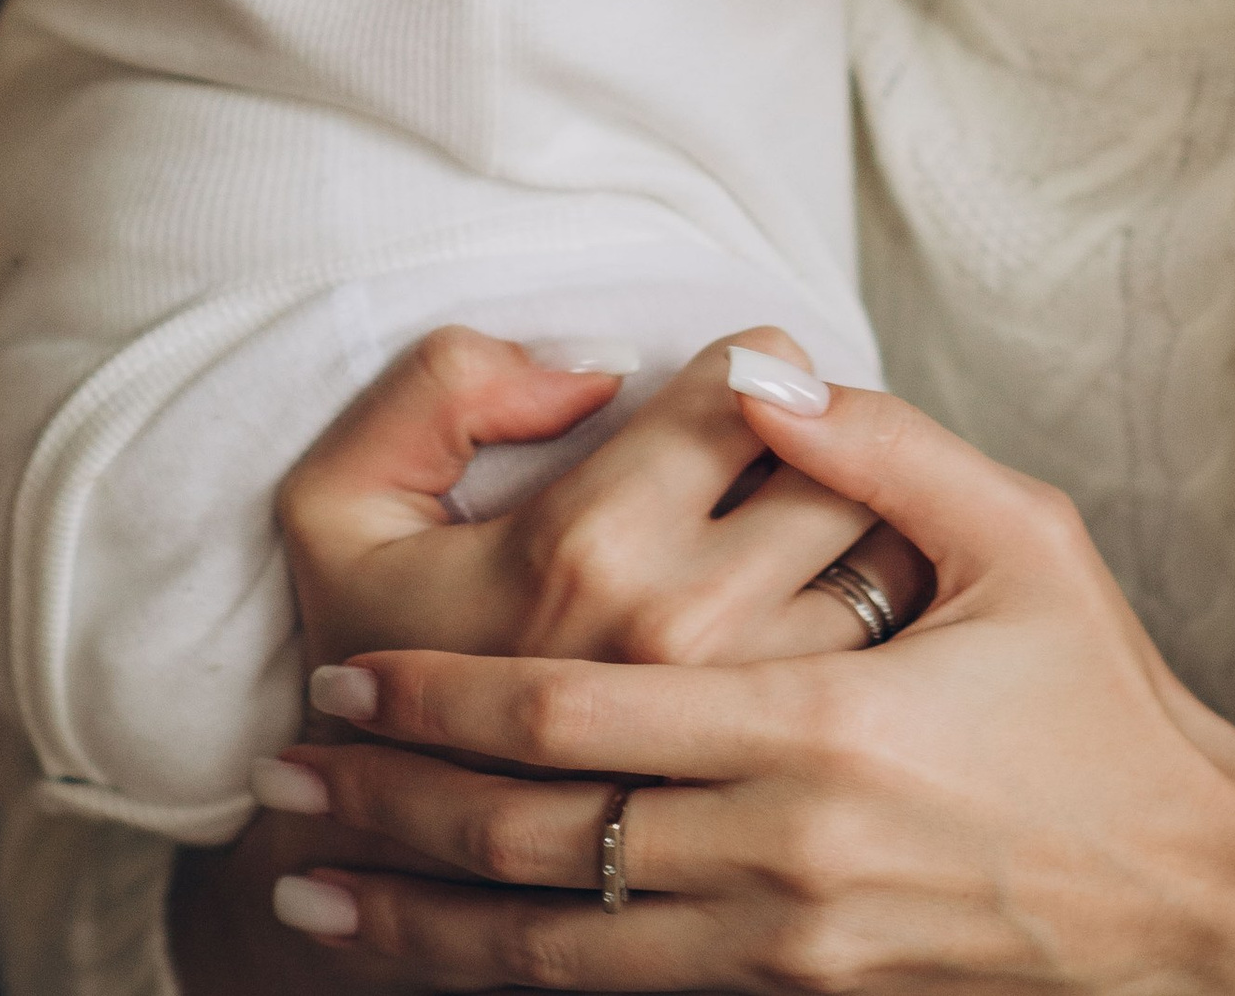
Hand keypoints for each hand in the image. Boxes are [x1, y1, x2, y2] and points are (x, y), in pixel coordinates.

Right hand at [168, 329, 926, 995]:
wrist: (388, 868)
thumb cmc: (373, 659)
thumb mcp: (341, 500)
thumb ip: (443, 386)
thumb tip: (601, 365)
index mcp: (586, 537)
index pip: (754, 374)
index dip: (748, 366)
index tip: (727, 400)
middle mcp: (679, 626)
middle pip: (844, 460)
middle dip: (827, 439)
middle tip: (785, 461)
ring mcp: (740, 714)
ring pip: (886, 559)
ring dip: (874, 528)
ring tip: (810, 539)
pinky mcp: (780, 778)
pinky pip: (893, 659)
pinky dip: (892, 624)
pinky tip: (834, 626)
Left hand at [263, 376, 1234, 995]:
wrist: (1194, 902)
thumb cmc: (1100, 706)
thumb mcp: (1022, 540)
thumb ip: (879, 448)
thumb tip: (758, 363)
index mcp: (813, 726)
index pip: (570, 721)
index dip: (435, 706)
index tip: (337, 686)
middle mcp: (777, 851)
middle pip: (530, 843)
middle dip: (384, 818)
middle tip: (273, 791)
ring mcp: (784, 948)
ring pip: (551, 947)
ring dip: (416, 918)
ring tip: (306, 890)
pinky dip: (511, 984)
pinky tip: (442, 966)